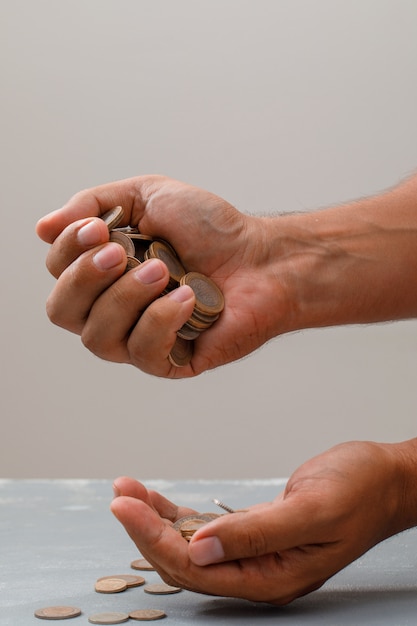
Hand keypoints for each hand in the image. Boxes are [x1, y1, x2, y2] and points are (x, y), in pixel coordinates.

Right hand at [36, 176, 290, 377]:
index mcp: (104, 271)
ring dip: (126, 298)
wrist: (263, 257)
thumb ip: (94, 203)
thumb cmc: (211, 228)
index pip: (58, 272)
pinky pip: (142, 354)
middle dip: (86, 279)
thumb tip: (43, 229)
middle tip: (122, 252)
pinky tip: (186, 298)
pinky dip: (160, 321)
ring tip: (163, 272)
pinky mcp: (169, 361)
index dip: (70, 251)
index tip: (102, 228)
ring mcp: (139, 338)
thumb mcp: (149, 196)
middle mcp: (113, 308)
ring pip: (97, 338)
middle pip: (62, 312)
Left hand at [110, 441, 406, 603]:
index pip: (195, 569)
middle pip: (184, 560)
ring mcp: (256, 553)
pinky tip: (157, 499)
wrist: (384, 479)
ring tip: (127, 489)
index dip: (153, 539)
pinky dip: (178, 513)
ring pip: (190, 544)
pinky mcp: (255, 531)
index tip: (125, 506)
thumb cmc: (359, 491)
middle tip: (120, 494)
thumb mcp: (312, 510)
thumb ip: (258, 534)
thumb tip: (200, 550)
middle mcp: (258, 571)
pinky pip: (206, 528)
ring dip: (156, 518)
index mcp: (271, 577)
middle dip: (146, 528)